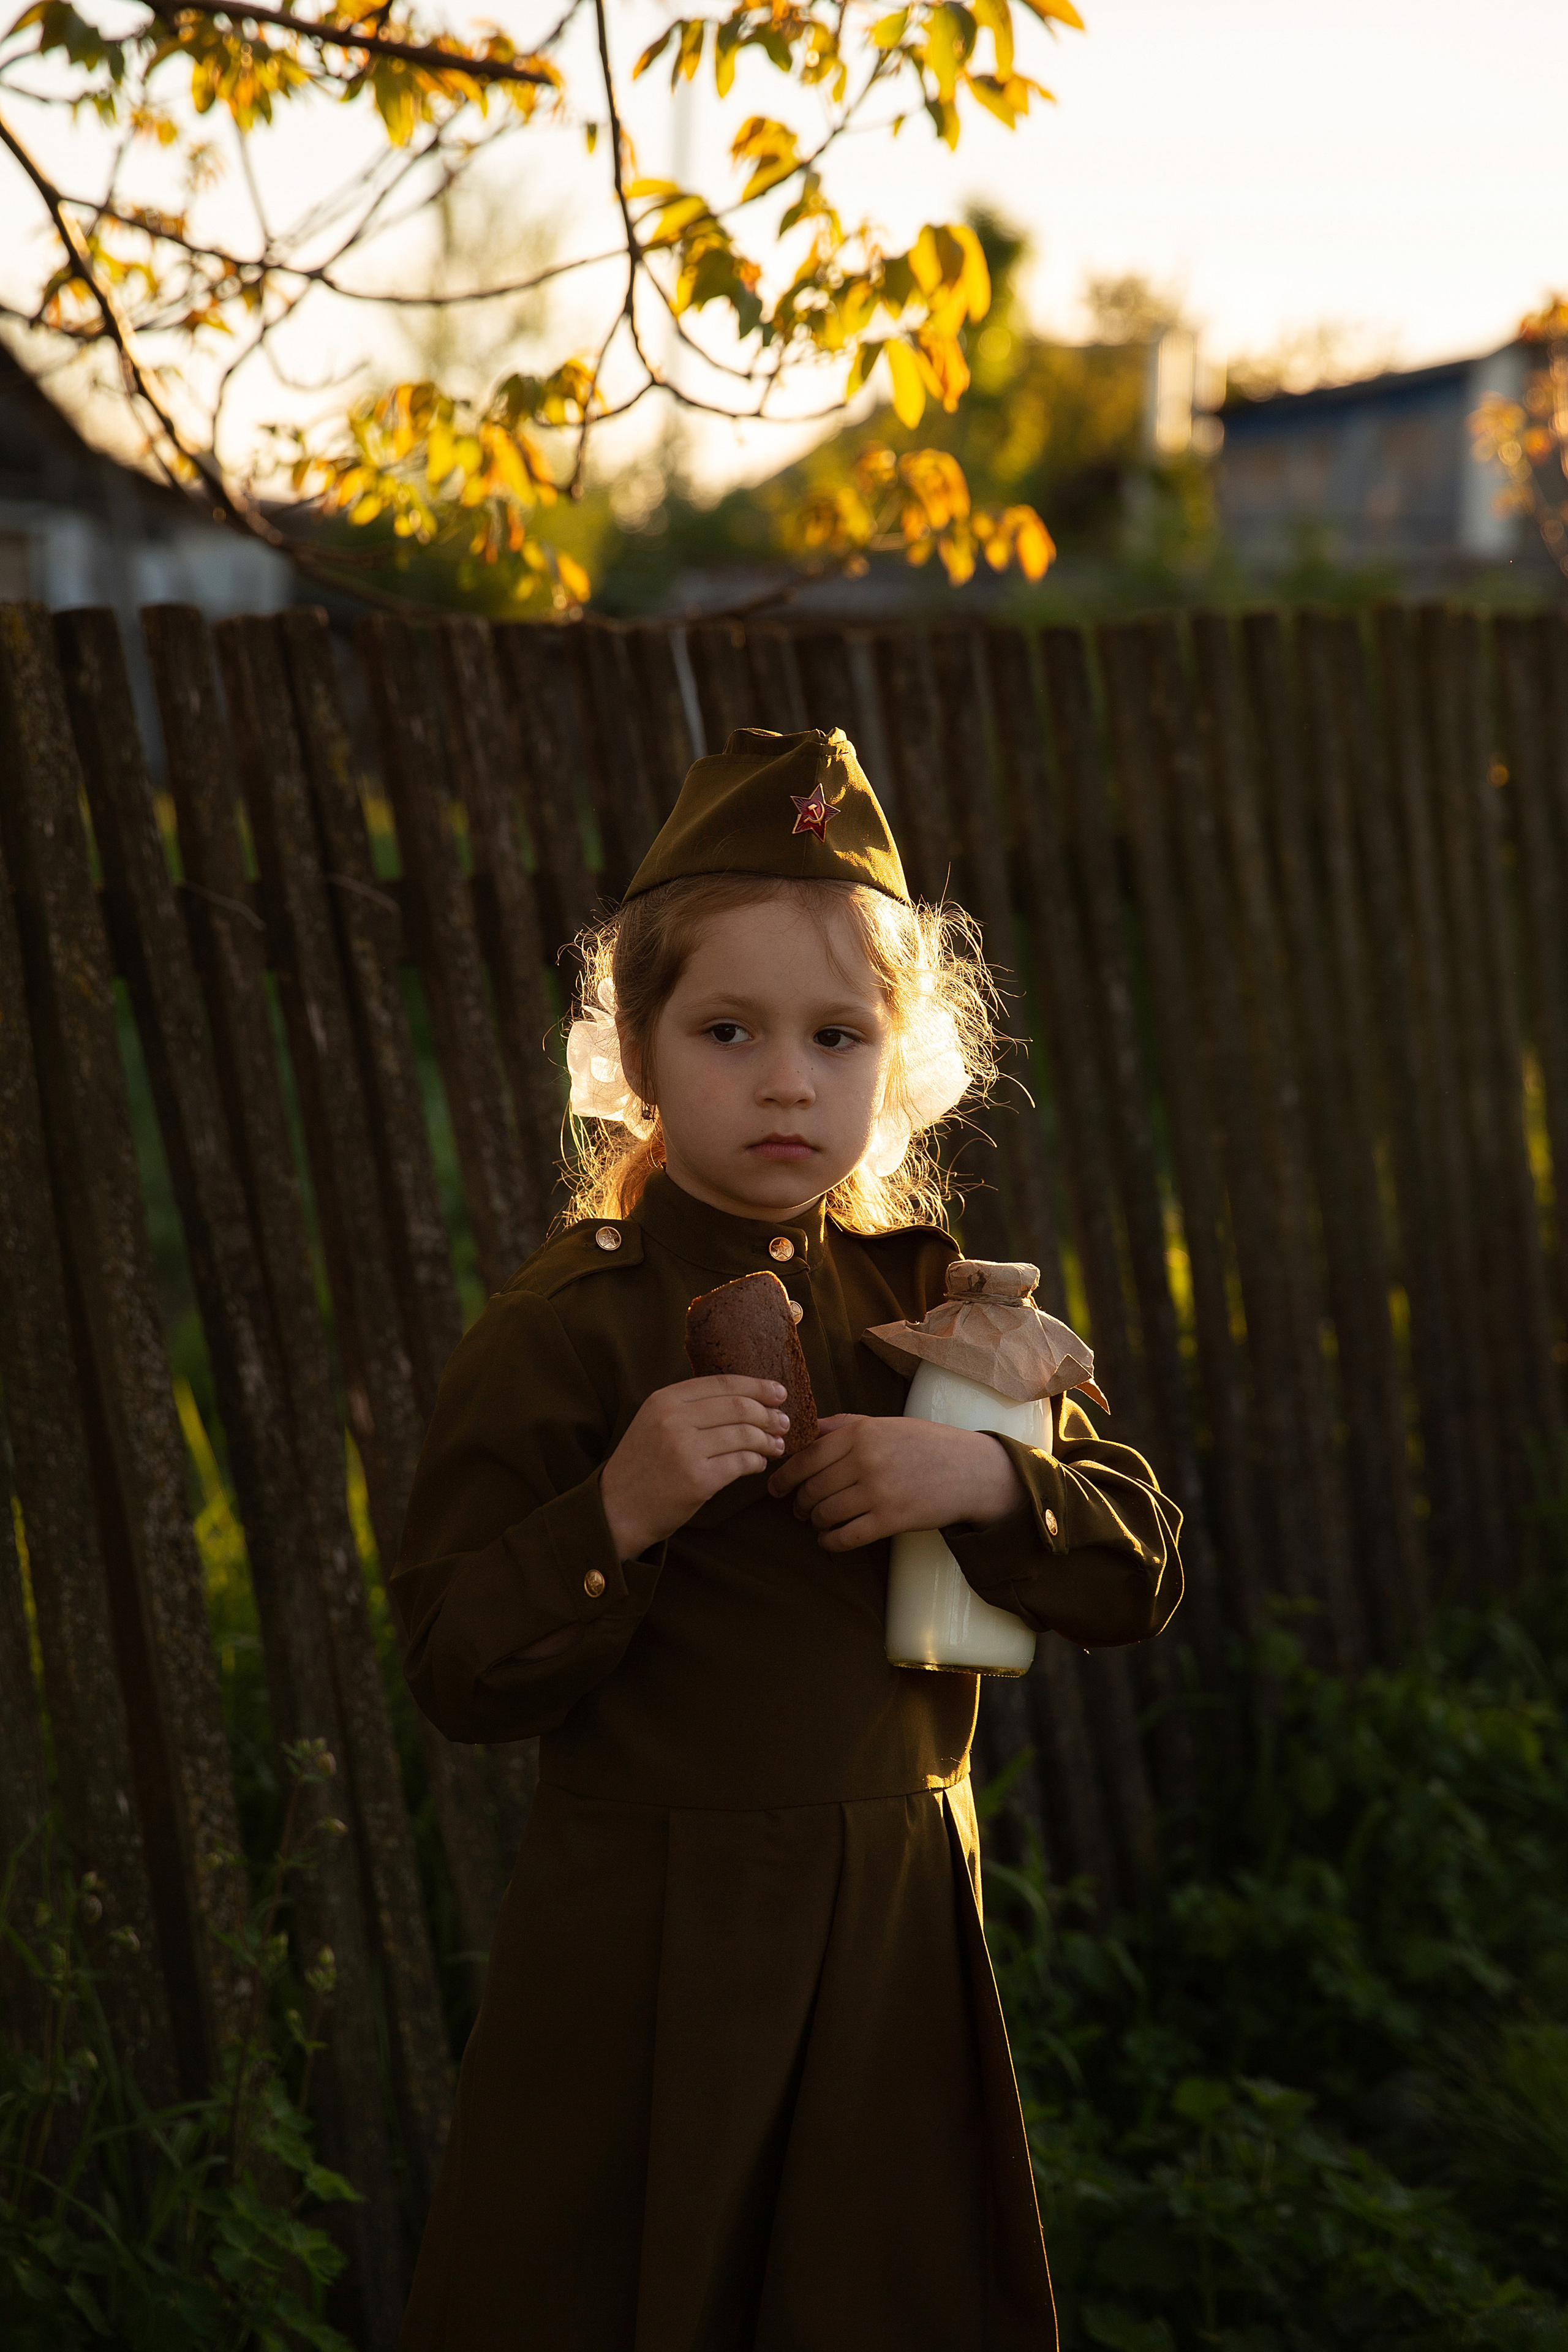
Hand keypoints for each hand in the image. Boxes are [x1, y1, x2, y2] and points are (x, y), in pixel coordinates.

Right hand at [600, 1377, 789, 1560]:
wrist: (616, 1510)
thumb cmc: (642, 1466)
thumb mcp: (654, 1423)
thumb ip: (690, 1407)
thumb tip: (746, 1398)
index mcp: (664, 1400)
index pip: (723, 1383)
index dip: (757, 1386)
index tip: (779, 1392)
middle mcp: (673, 1420)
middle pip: (738, 1407)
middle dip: (768, 1414)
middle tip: (783, 1422)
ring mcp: (685, 1450)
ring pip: (744, 1435)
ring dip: (767, 1440)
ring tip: (776, 1445)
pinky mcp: (697, 1480)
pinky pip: (741, 1463)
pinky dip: (756, 1462)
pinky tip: (758, 1463)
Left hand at [767, 1415, 1024, 1552]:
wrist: (972, 1470)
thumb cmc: (926, 1444)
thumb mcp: (885, 1424)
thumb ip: (843, 1425)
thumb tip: (804, 1430)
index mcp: (861, 1433)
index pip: (806, 1457)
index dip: (784, 1476)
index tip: (775, 1487)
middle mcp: (865, 1461)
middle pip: (812, 1488)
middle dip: (799, 1502)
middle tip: (798, 1508)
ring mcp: (878, 1492)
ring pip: (825, 1514)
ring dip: (814, 1522)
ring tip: (816, 1521)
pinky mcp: (891, 1520)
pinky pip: (846, 1537)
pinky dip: (830, 1542)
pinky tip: (828, 1540)